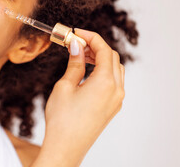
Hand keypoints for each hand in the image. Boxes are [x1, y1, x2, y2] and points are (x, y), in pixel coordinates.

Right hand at [33, 28, 124, 166]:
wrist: (66, 147)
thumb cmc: (62, 119)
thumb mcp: (65, 86)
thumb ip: (75, 63)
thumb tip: (76, 46)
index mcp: (106, 82)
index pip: (104, 49)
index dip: (91, 37)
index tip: (77, 33)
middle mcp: (116, 90)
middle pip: (112, 58)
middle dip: (95, 46)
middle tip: (76, 43)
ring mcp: (116, 100)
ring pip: (115, 70)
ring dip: (101, 59)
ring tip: (81, 56)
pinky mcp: (112, 107)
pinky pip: (113, 82)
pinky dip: (103, 72)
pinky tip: (87, 72)